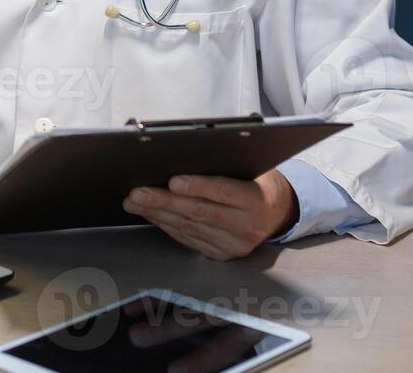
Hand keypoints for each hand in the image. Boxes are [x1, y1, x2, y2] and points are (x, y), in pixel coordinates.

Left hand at [122, 170, 297, 260]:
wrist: (278, 213)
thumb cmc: (258, 181)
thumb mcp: (252, 167)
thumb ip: (224, 166)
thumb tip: (181, 156)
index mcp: (257, 201)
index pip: (223, 192)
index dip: (197, 186)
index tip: (172, 181)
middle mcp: (247, 228)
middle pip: (199, 212)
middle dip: (164, 202)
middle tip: (137, 193)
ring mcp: (234, 245)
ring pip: (189, 228)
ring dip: (158, 214)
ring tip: (135, 202)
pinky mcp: (222, 255)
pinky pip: (188, 239)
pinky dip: (166, 225)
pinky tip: (150, 214)